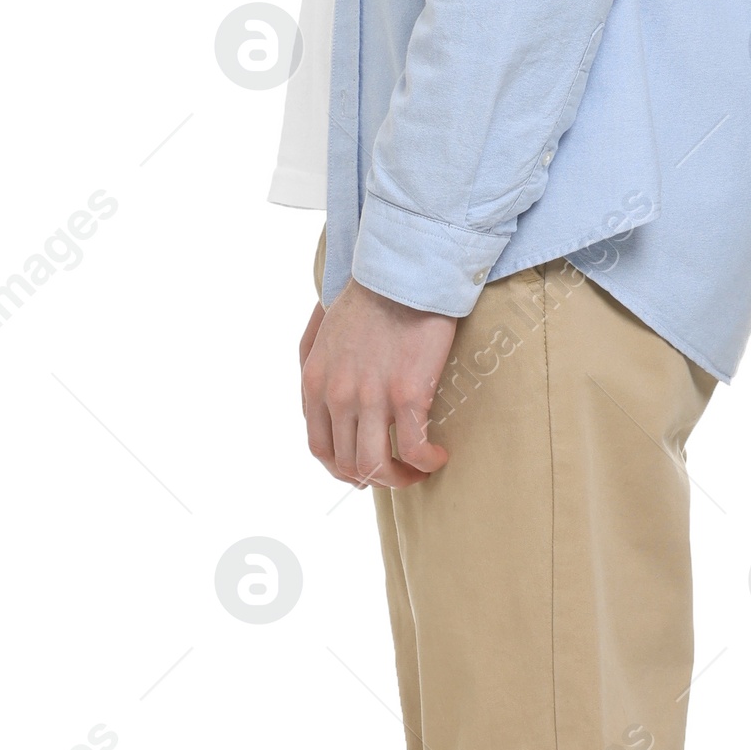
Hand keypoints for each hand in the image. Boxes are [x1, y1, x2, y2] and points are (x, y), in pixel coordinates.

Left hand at [301, 278, 456, 487]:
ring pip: (376, 466)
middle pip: (347, 465)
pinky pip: (413, 449)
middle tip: (398, 472)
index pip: (320, 448)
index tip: (368, 465)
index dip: (344, 468)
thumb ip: (312, 364)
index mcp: (314, 383)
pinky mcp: (407, 394)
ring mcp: (370, 397)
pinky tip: (439, 457)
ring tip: (420, 470)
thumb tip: (318, 396)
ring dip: (400, 479)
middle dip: (374, 479)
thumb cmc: (369, 295)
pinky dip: (426, 462)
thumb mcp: (320, 328)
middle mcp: (337, 395)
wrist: (403, 270)